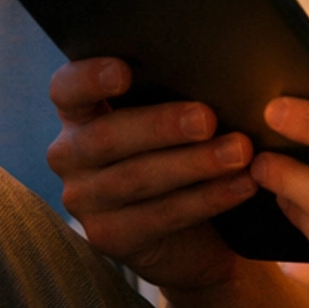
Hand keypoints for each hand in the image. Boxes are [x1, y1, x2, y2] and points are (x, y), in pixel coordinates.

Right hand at [46, 57, 257, 292]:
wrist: (190, 231)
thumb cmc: (177, 150)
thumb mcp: (166, 119)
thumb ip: (172, 92)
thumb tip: (217, 70)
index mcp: (78, 113)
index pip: (66, 89)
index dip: (88, 78)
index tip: (124, 72)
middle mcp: (70, 155)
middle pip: (107, 137)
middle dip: (161, 126)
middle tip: (208, 120)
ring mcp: (84, 200)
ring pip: (137, 178)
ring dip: (194, 163)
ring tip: (240, 152)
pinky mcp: (110, 237)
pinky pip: (161, 215)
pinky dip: (207, 198)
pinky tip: (242, 184)